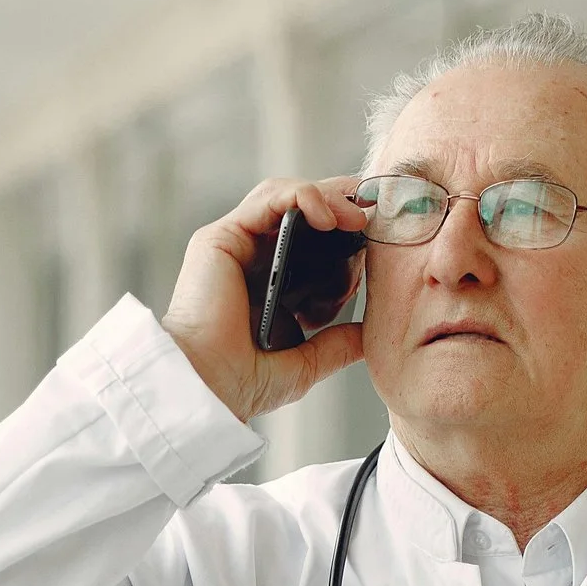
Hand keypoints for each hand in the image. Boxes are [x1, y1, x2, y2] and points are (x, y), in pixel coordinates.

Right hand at [162, 178, 367, 421]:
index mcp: (269, 286)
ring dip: (328, 197)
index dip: (345, 233)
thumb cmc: (241, 383)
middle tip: (376, 215)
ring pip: (288, 198)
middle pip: (302, 213)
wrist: (208, 388)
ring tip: (357, 217)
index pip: (311, 241)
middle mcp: (250, 260)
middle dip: (343, 206)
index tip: (378, 240)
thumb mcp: (305, 363)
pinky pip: (270, 199)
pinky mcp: (220, 237)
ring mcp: (234, 245)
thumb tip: (369, 335)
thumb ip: (336, 345)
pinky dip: (303, 197)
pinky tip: (327, 217)